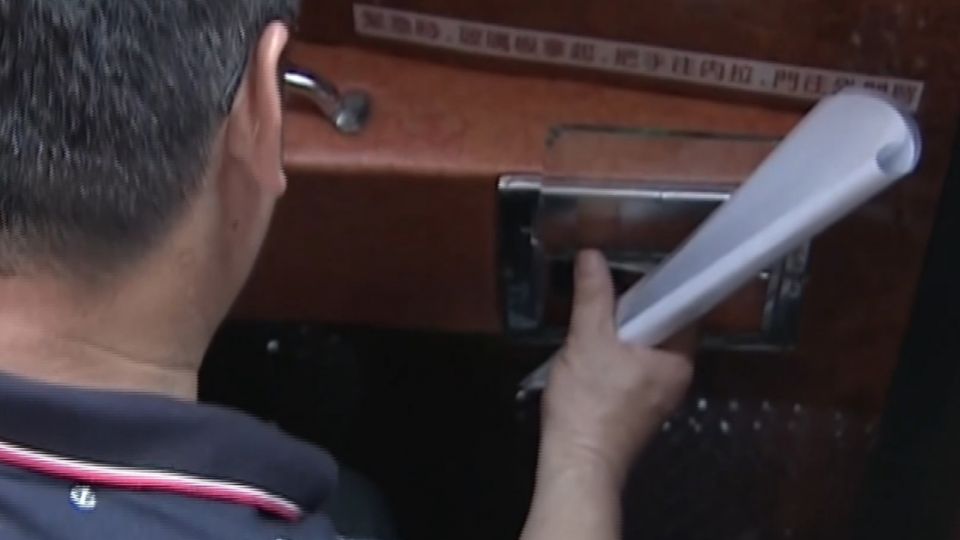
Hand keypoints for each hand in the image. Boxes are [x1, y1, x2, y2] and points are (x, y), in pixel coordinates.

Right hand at [540, 250, 693, 484]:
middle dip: (631, 312)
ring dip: (619, 335)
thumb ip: (593, 296)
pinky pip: (632, 370)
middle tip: (602, 299)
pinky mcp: (638, 410)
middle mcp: (677, 378)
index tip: (631, 272)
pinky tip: (589, 355)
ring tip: (591, 324)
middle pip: (660, 327)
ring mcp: (658, 397)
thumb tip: (593, 256)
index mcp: (679, 360)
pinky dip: (614, 358)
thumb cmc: (588, 404)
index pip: (683, 307)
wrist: (576, 464)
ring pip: (643, 349)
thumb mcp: (587, 340)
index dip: (658, 286)